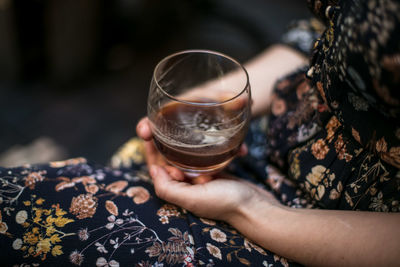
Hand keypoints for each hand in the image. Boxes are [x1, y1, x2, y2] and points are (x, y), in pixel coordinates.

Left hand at [136, 117, 278, 221]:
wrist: (255, 206)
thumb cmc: (226, 203)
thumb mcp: (193, 199)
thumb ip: (169, 189)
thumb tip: (153, 170)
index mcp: (177, 191)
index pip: (157, 168)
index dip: (151, 150)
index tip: (147, 131)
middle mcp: (186, 184)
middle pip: (169, 159)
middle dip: (163, 143)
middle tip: (161, 123)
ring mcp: (200, 177)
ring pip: (184, 156)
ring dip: (180, 143)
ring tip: (176, 124)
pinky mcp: (214, 171)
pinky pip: (201, 156)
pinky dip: (199, 148)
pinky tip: (199, 135)